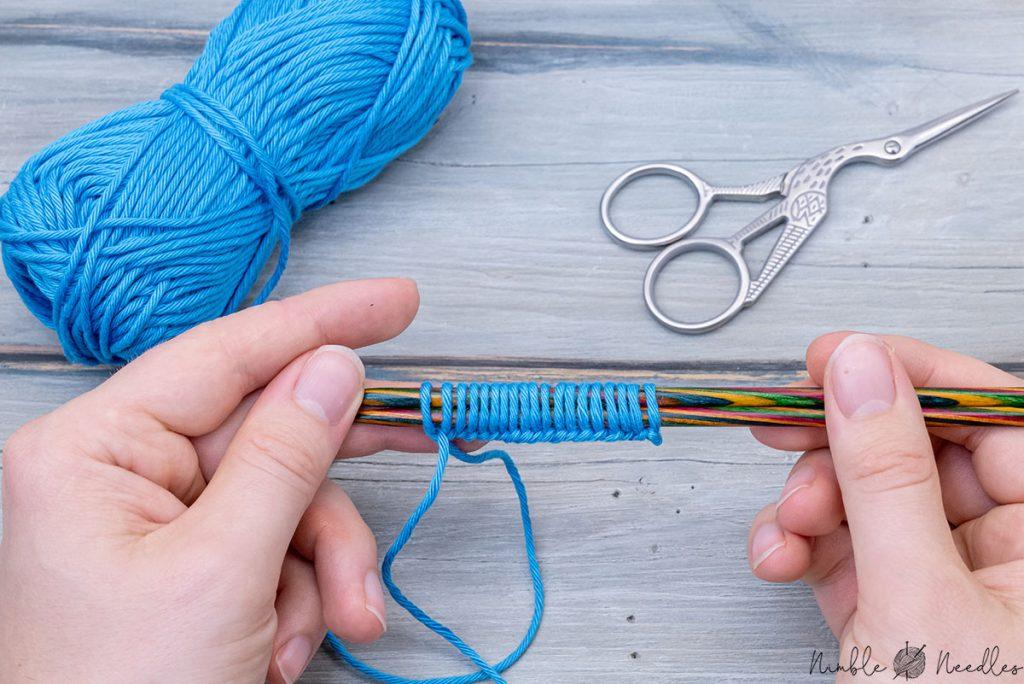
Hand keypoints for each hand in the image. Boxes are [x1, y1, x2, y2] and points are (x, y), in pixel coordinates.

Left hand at [0, 279, 437, 682]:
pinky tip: (282, 647)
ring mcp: (164, 523)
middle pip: (270, 433)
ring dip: (328, 564)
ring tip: (343, 618)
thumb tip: (332, 369)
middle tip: (419, 435)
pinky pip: (283, 548)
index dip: (320, 321)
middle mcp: (125, 475)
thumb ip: (284, 457)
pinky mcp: (197, 565)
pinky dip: (306, 595)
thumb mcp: (221, 572)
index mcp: (95, 451)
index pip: (226, 354)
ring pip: (290, 499)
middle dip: (337, 479)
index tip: (393, 302)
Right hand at [747, 332, 1023, 677]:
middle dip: (836, 449)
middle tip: (784, 426)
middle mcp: (1004, 553)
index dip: (910, 376)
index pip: (988, 415)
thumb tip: (862, 372)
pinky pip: (840, 546)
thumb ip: (886, 478)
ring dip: (806, 504)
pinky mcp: (890, 607)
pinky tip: (780, 557)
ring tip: (786, 526)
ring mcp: (943, 580)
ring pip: (865, 497)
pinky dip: (798, 545)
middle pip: (914, 452)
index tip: (838, 359)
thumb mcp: (917, 596)